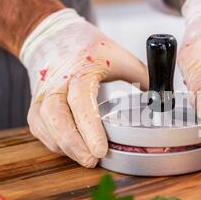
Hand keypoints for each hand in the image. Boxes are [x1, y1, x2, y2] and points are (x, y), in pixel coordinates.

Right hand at [20, 9, 147, 166]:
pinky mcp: (36, 104)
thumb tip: (164, 98)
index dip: (89, 127)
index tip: (100, 150)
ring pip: (43, 124)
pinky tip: (70, 150)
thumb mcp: (119, 56)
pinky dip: (53, 142)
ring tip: (85, 159)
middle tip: (92, 161)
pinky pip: (39, 128)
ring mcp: (42, 94)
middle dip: (73, 143)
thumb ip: (143, 76)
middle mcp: (56, 82)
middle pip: (55, 116)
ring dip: (64, 146)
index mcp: (80, 69)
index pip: (81, 99)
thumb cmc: (88, 47)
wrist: (53, 37)